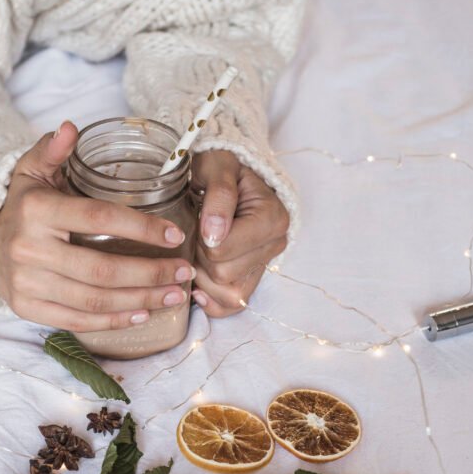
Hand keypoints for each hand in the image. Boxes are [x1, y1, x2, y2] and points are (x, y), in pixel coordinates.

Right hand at [0, 122, 192, 330]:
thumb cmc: (22, 207)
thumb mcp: (31, 172)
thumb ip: (52, 150)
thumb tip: (71, 128)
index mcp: (37, 211)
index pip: (98, 218)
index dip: (141, 227)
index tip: (175, 235)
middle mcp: (30, 250)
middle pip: (102, 270)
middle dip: (150, 273)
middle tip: (184, 272)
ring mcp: (28, 284)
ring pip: (95, 300)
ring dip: (140, 301)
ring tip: (173, 295)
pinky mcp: (29, 310)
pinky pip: (78, 321)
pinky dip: (113, 322)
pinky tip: (142, 315)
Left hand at [190, 150, 289, 317]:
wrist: (228, 173)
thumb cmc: (221, 167)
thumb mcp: (218, 167)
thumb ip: (219, 195)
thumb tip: (214, 233)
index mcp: (272, 219)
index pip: (223, 251)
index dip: (201, 240)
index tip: (200, 220)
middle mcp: (275, 245)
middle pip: (224, 275)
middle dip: (202, 258)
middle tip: (197, 235)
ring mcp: (264, 264)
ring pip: (229, 295)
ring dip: (205, 279)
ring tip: (199, 253)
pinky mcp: (253, 278)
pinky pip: (233, 306)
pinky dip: (212, 300)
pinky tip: (199, 284)